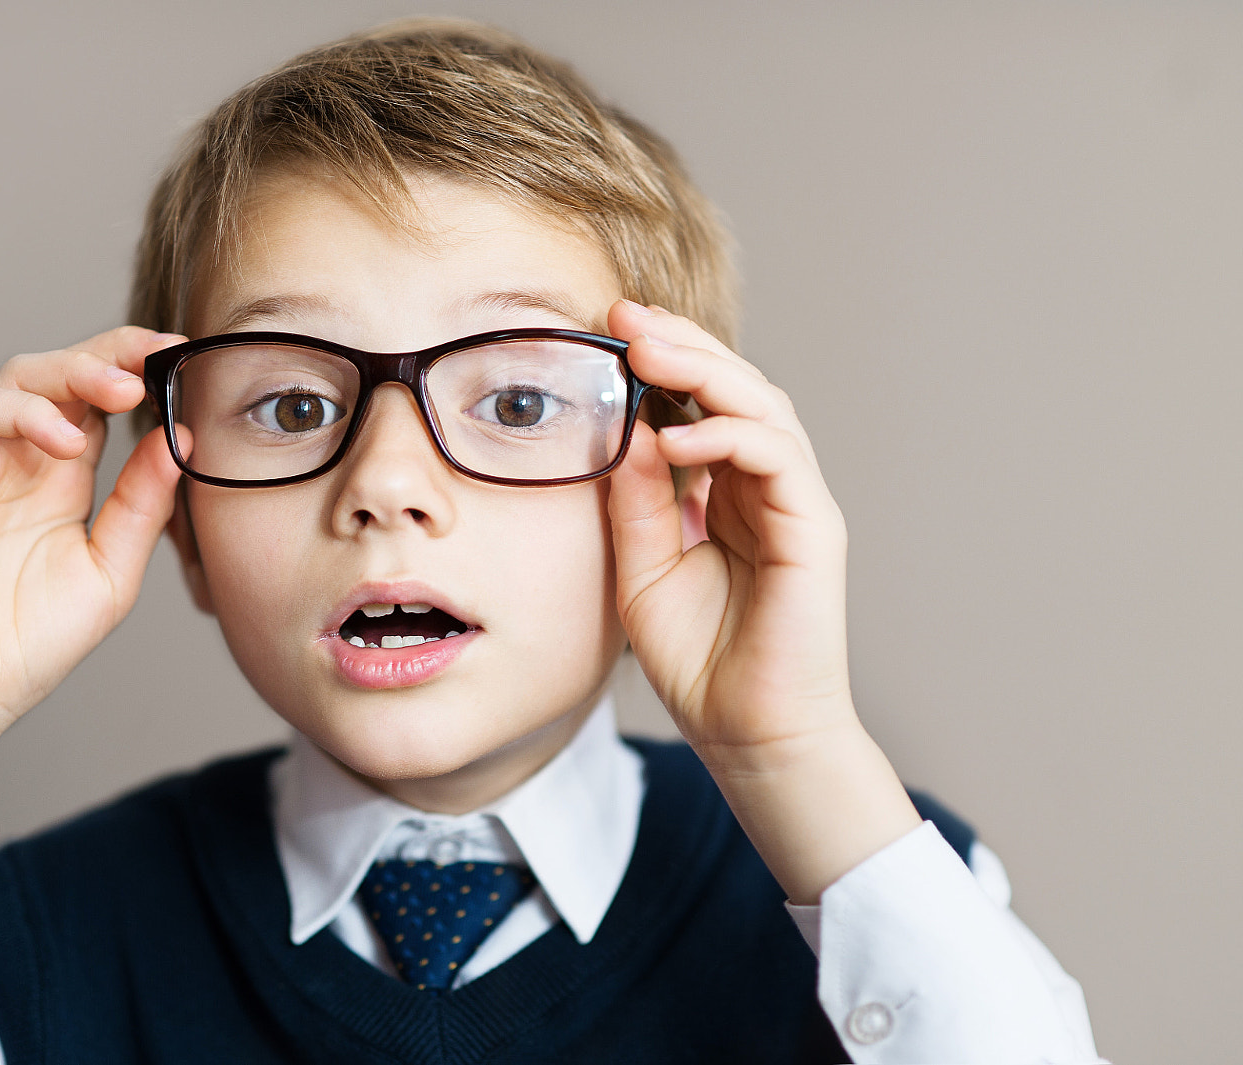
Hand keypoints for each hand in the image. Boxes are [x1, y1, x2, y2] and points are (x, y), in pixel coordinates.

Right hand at [0, 326, 189, 789]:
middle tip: (160, 352)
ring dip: (76, 370)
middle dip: (115, 352)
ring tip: (123, 389)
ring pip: (22, 376)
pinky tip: (67, 441)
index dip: (140, 369)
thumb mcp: (113, 569)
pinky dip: (27, 412)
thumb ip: (143, 504)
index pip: (102, 399)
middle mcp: (25, 457)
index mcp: (67, 476)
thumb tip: (181, 439)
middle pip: (65, 371)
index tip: (186, 357)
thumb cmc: (32, 639)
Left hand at [606, 300, 918, 901]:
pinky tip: (678, 436)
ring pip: (763, 408)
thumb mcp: (640, 567)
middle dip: (681, 344)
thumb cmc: (698, 657)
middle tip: (624, 315)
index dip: (662, 360)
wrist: (745, 731)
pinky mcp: (815, 530)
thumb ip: (636, 500)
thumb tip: (627, 430)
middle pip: (734, 388)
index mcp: (725, 490)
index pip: (699, 403)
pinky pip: (779, 460)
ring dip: (706, 371)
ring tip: (646, 350)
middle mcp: (765, 486)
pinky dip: (730, 436)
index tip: (606, 327)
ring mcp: (795, 504)